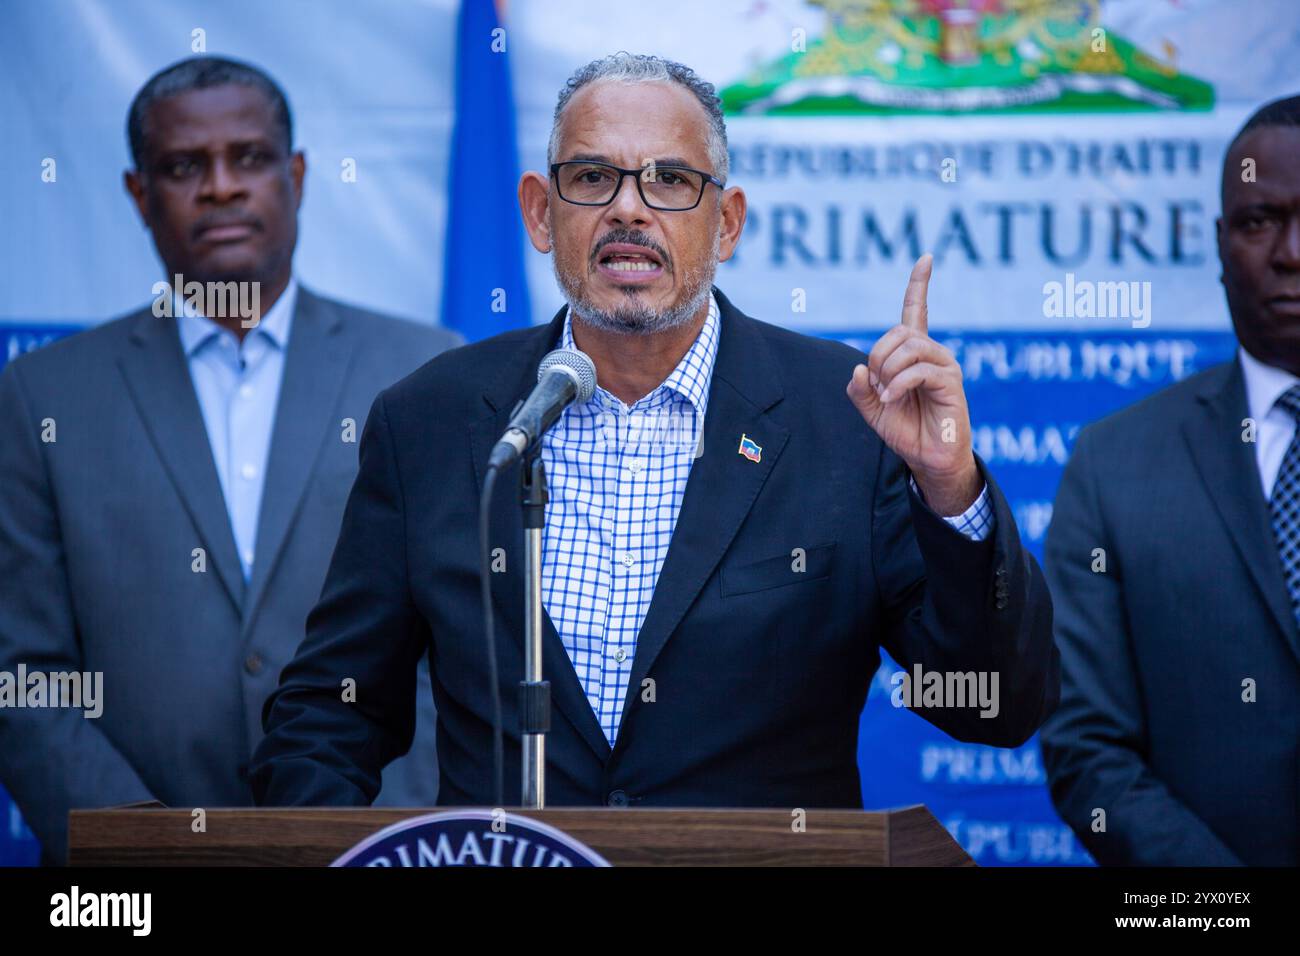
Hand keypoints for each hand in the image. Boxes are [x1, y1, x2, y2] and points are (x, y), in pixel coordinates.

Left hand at [846, 254, 980, 515]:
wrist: (928, 458)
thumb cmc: (905, 430)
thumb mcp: (871, 409)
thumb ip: (858, 389)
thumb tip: (859, 368)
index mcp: (914, 354)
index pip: (917, 310)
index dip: (919, 284)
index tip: (926, 257)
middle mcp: (932, 353)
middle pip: (899, 332)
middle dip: (877, 356)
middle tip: (875, 385)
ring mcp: (944, 365)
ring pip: (908, 347)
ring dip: (887, 371)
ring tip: (886, 395)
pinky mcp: (950, 382)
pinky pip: (918, 370)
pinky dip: (897, 384)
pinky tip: (892, 399)